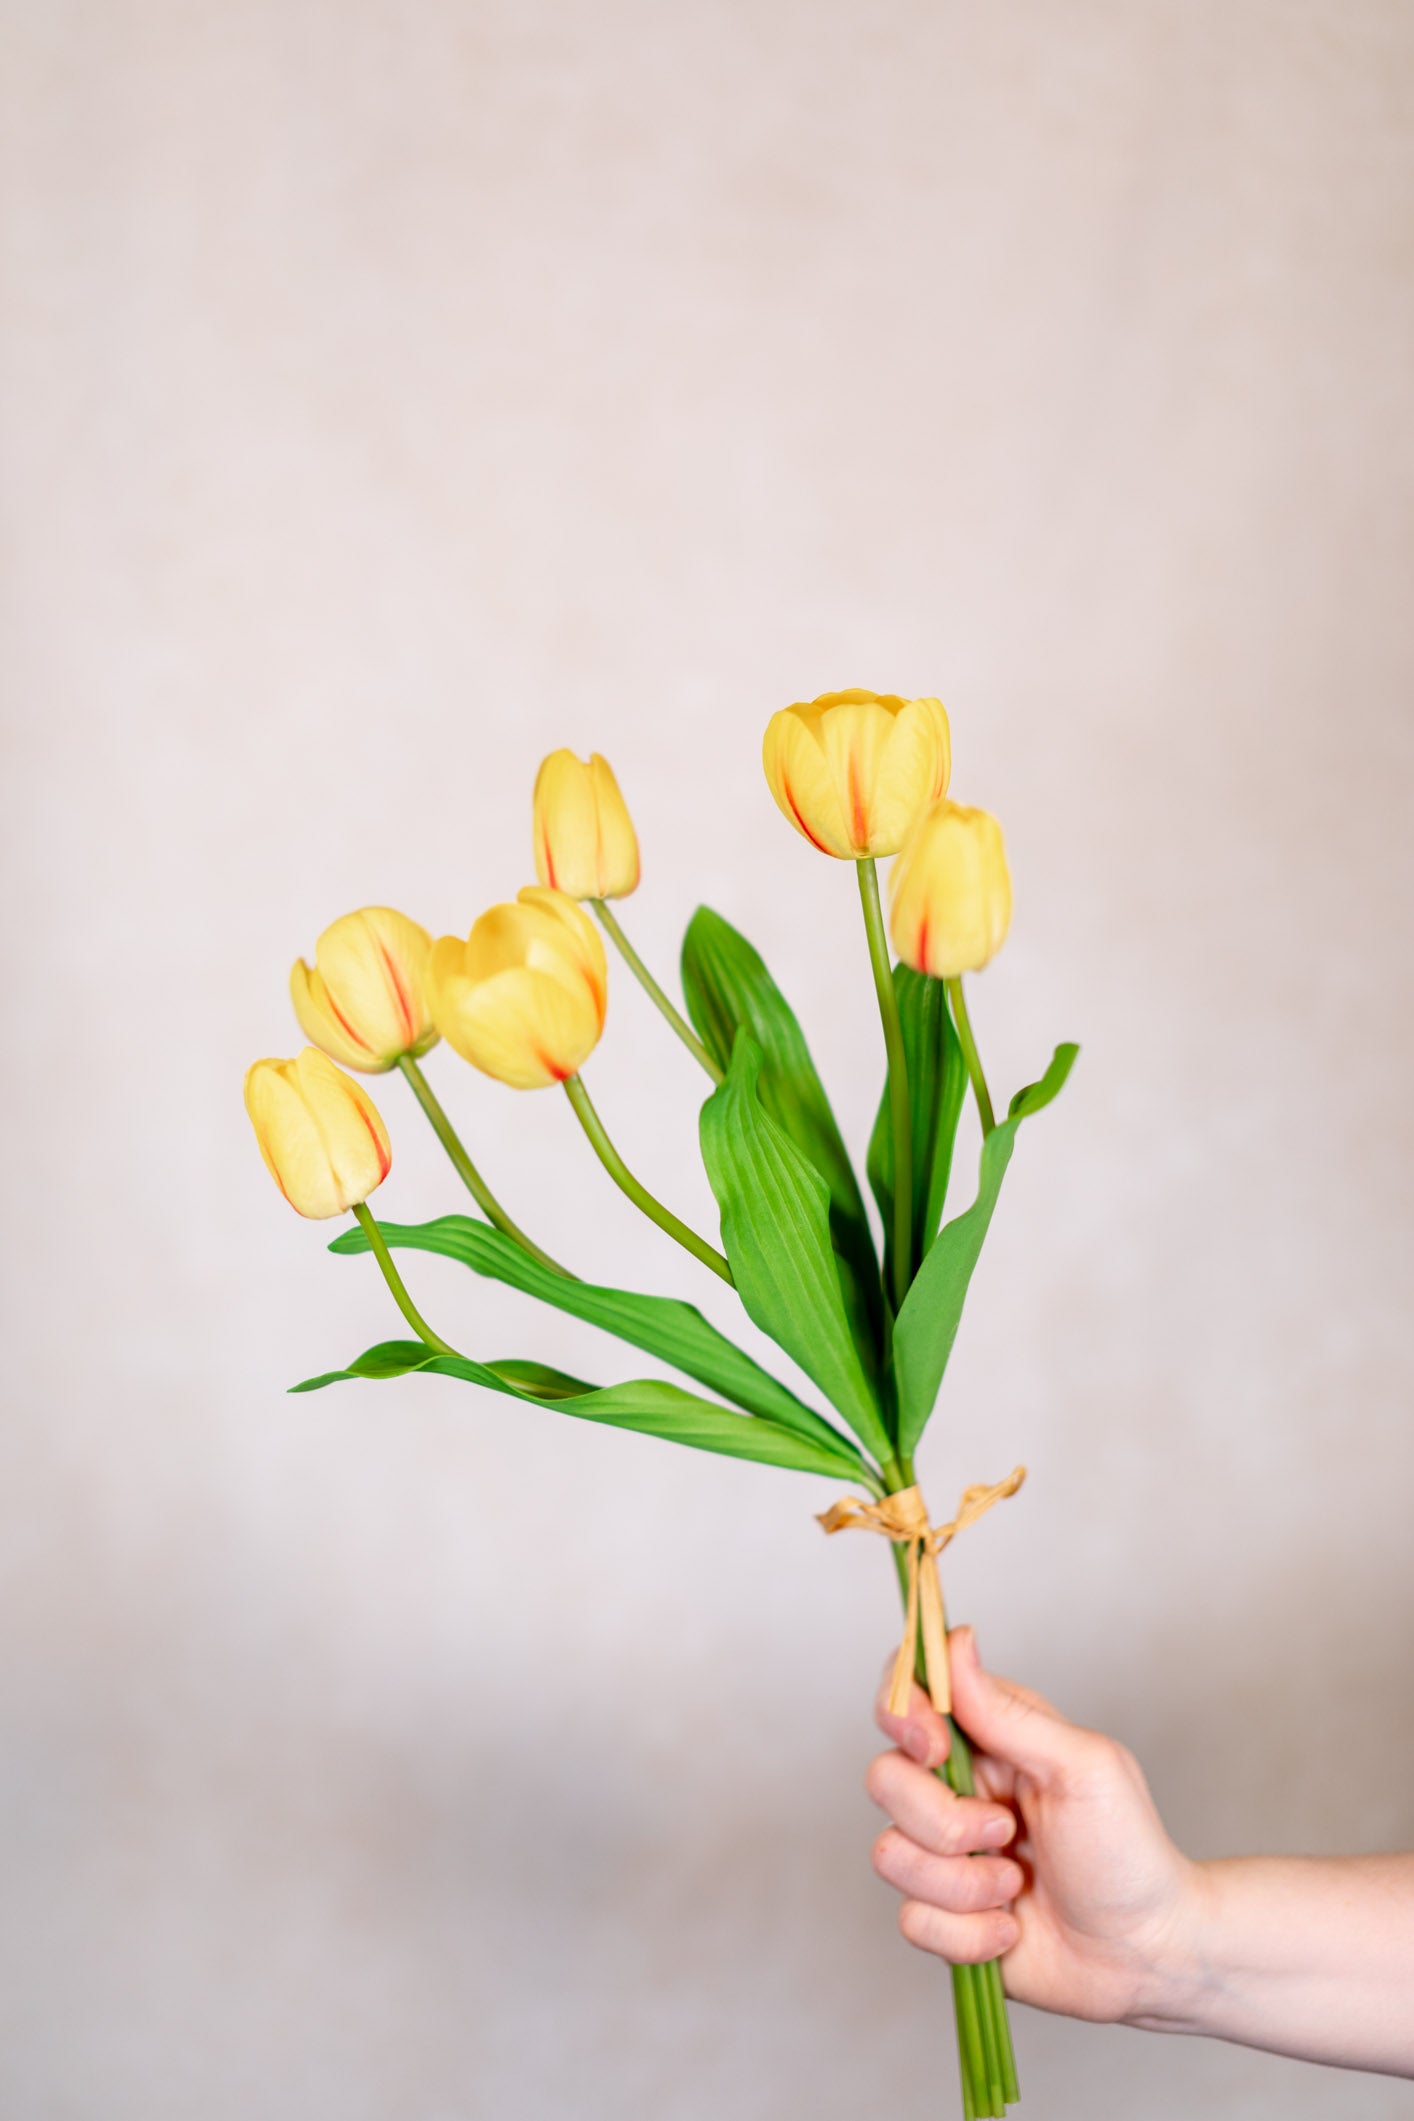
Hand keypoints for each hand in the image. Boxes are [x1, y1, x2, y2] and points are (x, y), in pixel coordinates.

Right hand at [865, 1626, 1202, 2025]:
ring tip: (1017, 1888)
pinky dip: (968, 1934)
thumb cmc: (1129, 1850)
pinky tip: (1011, 1929)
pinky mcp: (943, 1916)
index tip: (934, 1745)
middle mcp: (955, 1790)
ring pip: (890, 1855)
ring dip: (964, 1883)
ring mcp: (945, 1854)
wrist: (1147, 1953)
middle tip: (1006, 1831)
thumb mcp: (1081, 1767)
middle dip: (944, 1819)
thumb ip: (1009, 1711)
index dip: (902, 1713)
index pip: (906, 1695)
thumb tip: (957, 1640)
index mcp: (987, 1739)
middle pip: (884, 1778)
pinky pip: (912, 1920)